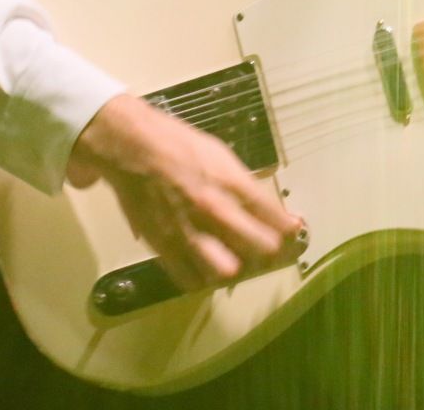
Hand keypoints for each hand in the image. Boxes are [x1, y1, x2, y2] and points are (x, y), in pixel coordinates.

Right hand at [67, 94, 303, 291]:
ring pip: (226, 269)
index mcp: (230, 181)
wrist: (132, 147)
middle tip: (267, 248)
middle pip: (258, 246)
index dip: (287, 226)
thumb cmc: (176, 145)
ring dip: (235, 267)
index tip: (291, 230)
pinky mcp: (165, 246)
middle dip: (268, 249)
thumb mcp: (219, 155)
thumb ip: (240, 183)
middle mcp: (214, 209)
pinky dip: (200, 278)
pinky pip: (189, 279)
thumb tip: (260, 205)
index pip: (272, 213)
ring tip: (235, 261)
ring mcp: (189, 231)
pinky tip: (203, 269)